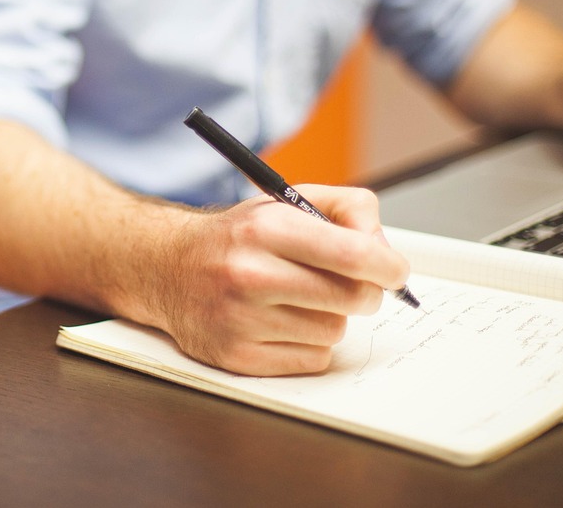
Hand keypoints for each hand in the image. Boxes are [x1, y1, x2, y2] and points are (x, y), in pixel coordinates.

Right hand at [155, 185, 409, 376]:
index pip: (352, 254)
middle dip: (364, 291)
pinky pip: (312, 359)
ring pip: (334, 331)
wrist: (168, 267)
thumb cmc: (238, 237)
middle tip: (350, 283)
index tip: (394, 271)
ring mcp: (241, 319)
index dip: (388, 266)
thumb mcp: (286, 201)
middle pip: (352, 298)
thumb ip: (347, 209)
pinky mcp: (237, 356)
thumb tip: (385, 249)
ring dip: (329, 317)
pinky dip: (309, 344)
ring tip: (299, 299)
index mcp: (265, 229)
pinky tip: (283, 322)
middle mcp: (250, 274)